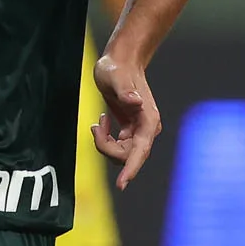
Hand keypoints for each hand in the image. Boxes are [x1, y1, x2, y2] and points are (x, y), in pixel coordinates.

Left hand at [91, 54, 161, 190]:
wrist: (121, 61)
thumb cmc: (117, 68)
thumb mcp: (116, 77)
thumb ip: (126, 90)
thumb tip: (135, 102)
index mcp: (148, 120)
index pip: (140, 151)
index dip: (131, 169)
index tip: (121, 184)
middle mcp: (147, 129)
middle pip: (126, 156)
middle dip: (107, 148)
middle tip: (96, 126)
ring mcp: (139, 131)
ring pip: (121, 154)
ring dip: (105, 144)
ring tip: (99, 122)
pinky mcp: (130, 131)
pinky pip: (117, 147)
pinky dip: (105, 140)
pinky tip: (102, 122)